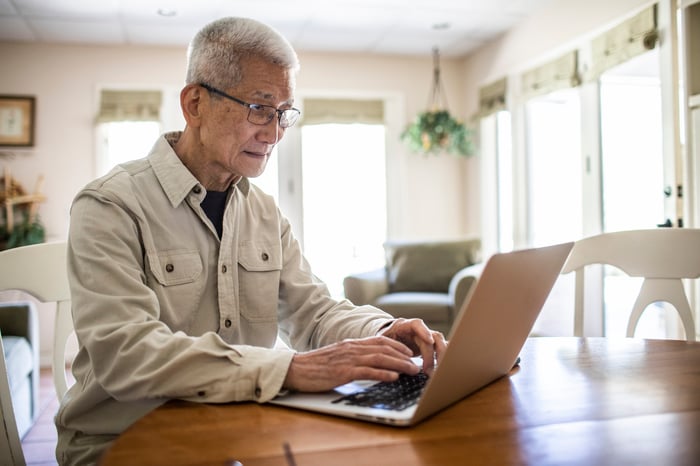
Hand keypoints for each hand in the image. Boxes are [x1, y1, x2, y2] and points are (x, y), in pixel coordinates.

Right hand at [283, 335, 419, 391]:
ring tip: (412, 371)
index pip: (381, 340)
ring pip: (380, 359)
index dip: (398, 346)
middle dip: (404, 356)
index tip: (410, 353)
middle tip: (417, 364)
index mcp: (352, 344)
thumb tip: (370, 364)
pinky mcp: (343, 372)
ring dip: (399, 365)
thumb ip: (353, 357)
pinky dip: (383, 374)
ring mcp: (348, 359)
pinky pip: (367, 372)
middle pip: (384, 349)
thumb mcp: (337, 356)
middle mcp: (352, 348)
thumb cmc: (316, 366)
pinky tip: (393, 377)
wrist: (296, 368)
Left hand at [378, 318, 446, 374]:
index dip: (424, 331)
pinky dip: (444, 357)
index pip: (417, 324)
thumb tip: (390, 362)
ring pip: (439, 343)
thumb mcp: (382, 342)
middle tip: (428, 371)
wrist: (389, 336)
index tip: (429, 341)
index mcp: (405, 325)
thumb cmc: (385, 339)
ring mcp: (426, 337)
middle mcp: (419, 330)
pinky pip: (440, 349)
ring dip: (440, 357)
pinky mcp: (430, 346)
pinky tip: (445, 368)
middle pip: (432, 337)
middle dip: (432, 354)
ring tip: (435, 373)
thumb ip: (386, 348)